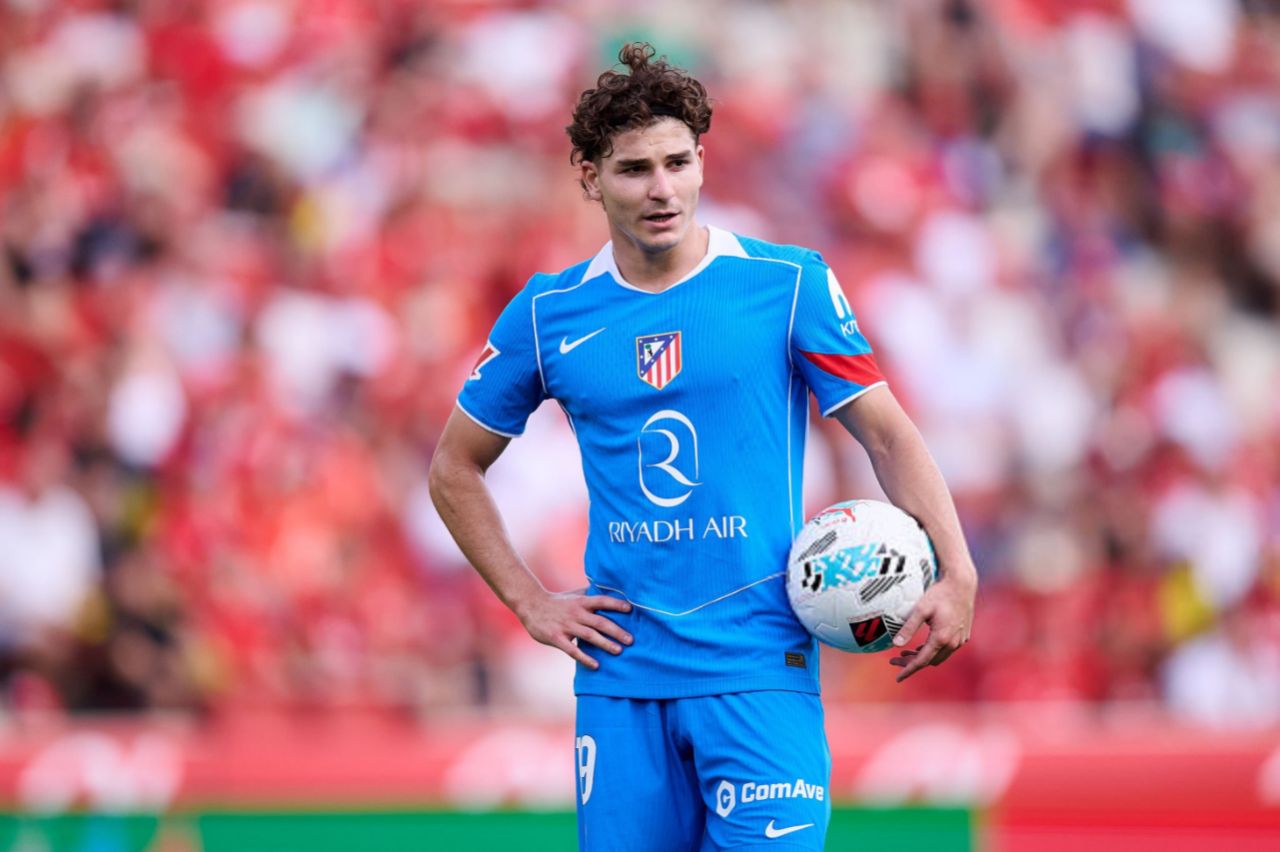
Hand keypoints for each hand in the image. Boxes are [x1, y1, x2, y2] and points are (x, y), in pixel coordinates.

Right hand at [516, 588, 633, 669]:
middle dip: (616, 631)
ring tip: (619, 651)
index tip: (630, 609)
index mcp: (582, 602)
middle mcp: (576, 613)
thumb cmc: (557, 602)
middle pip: (600, 621)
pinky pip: (573, 650)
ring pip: (589, 636)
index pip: (602, 601)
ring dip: (605, 644)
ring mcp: (566, 626)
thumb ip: (591, 594)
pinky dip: (585, 658)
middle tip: (631, 640)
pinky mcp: (557, 638)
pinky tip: (596, 665)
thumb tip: (611, 589)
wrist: (531, 605)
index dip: (616, 604)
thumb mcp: (574, 595)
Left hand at [889, 573, 974, 682]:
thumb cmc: (940, 594)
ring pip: (939, 657)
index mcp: (941, 638)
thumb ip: (908, 627)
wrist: (962, 584)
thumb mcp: (920, 609)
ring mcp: (960, 640)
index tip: (898, 678)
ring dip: (922, 657)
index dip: (908, 670)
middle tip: (894, 661)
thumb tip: (895, 644)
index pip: (922, 661)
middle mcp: (952, 642)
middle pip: (929, 661)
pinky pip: (946, 650)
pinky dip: (932, 651)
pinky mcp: (963, 636)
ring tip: (904, 654)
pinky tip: (922, 646)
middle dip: (912, 663)